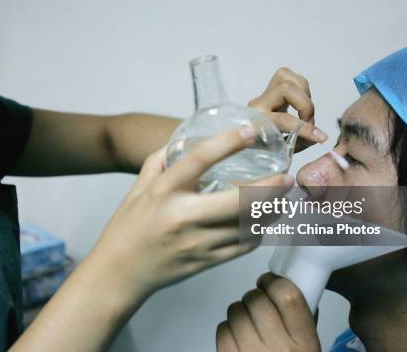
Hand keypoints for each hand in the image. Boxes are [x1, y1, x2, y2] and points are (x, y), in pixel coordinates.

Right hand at [91, 128, 294, 299]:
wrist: (119, 274)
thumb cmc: (127, 228)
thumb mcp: (137, 188)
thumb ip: (159, 162)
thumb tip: (182, 142)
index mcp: (163, 192)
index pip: (198, 160)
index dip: (227, 143)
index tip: (250, 132)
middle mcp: (182, 217)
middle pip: (237, 201)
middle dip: (269, 188)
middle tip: (287, 176)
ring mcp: (197, 243)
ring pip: (247, 226)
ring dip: (271, 210)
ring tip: (282, 196)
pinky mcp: (206, 262)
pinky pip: (242, 246)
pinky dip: (258, 232)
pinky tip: (264, 220)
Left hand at [216, 273, 320, 351]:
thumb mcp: (307, 345)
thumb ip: (299, 319)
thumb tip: (280, 286)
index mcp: (304, 343)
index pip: (288, 297)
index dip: (274, 282)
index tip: (268, 282)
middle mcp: (278, 349)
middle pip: (257, 301)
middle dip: (254, 296)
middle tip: (257, 303)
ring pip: (236, 312)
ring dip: (240, 311)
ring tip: (248, 322)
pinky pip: (222, 329)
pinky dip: (228, 328)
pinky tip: (238, 337)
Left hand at [248, 67, 327, 150]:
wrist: (245, 141)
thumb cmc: (262, 148)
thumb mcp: (277, 153)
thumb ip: (298, 143)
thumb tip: (317, 137)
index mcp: (255, 123)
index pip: (282, 119)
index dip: (304, 128)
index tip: (320, 137)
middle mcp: (257, 104)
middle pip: (285, 88)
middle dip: (306, 104)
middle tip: (310, 123)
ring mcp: (262, 94)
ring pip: (286, 76)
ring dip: (305, 93)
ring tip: (306, 114)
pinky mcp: (270, 89)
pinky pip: (288, 77)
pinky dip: (302, 89)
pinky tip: (302, 105)